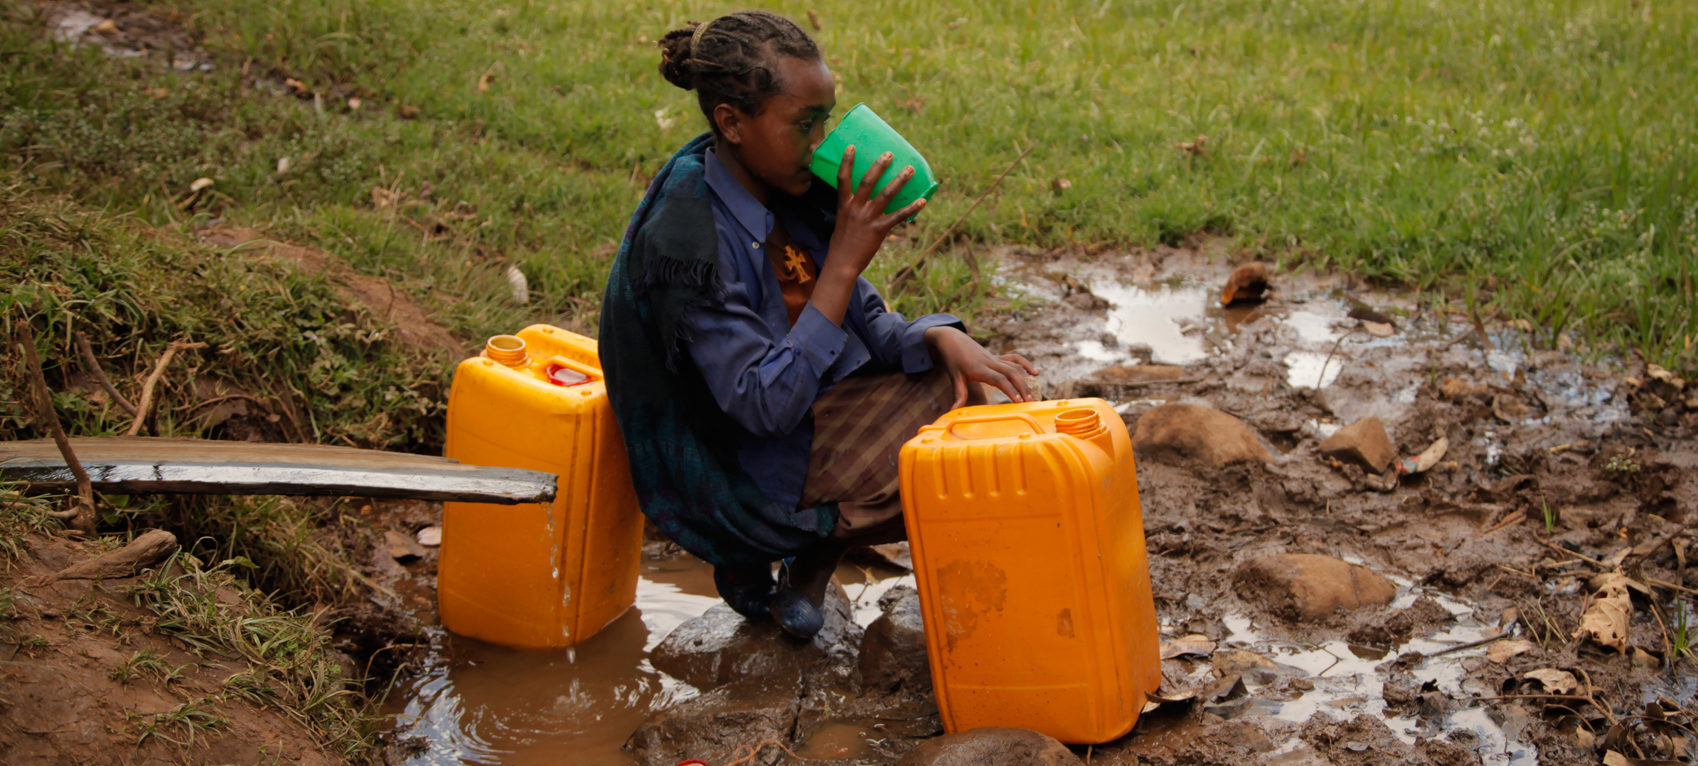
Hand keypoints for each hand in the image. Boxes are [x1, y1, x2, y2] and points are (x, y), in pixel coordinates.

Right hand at [824, 145, 926, 279]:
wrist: (842, 263)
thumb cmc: (842, 242)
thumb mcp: (842, 220)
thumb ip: (852, 207)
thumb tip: (862, 199)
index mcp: (844, 204)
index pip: (842, 178)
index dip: (847, 161)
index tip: (852, 146)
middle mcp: (856, 208)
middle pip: (868, 181)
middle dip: (879, 166)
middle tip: (890, 154)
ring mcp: (868, 218)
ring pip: (885, 194)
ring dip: (899, 180)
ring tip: (910, 169)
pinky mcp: (879, 230)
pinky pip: (898, 216)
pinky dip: (911, 208)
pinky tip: (922, 201)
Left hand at [925, 326, 1040, 407]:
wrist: (952, 340)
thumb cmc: (953, 360)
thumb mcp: (954, 377)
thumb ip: (958, 394)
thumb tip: (953, 410)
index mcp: (980, 368)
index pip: (999, 379)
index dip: (1010, 389)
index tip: (1018, 401)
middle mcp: (990, 362)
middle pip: (1011, 373)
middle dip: (1022, 387)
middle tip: (1029, 403)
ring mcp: (995, 358)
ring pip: (1015, 367)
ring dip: (1025, 380)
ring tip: (1032, 395)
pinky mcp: (997, 357)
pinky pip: (1014, 359)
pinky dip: (1025, 365)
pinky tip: (1034, 373)